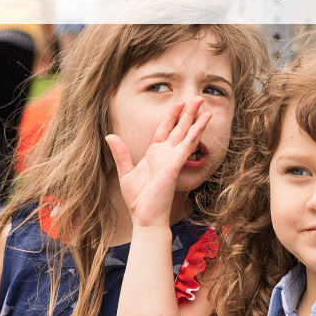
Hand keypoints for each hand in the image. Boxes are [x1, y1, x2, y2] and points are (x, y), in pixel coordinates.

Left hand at [106, 98, 211, 227]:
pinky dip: (195, 133)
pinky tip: (202, 122)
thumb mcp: (125, 173)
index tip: (179, 103)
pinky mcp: (175, 165)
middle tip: (198, 98)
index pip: (165, 130)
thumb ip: (121, 153)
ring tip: (205, 106)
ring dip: (196, 120)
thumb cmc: (138, 200)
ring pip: (186, 134)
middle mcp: (166, 155)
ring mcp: (172, 159)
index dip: (172, 116)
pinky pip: (187, 146)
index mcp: (155, 155)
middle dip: (188, 113)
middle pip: (179, 128)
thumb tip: (110, 136)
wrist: (145, 218)